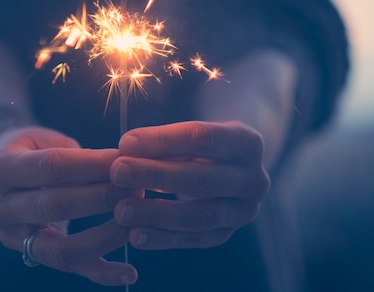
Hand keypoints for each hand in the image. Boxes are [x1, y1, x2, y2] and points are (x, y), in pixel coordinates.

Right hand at [0, 127, 140, 284]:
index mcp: (0, 169)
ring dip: (104, 238)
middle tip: (135, 189)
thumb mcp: (47, 140)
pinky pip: (70, 268)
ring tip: (136, 225)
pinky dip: (102, 274)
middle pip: (55, 206)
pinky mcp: (32, 256)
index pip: (51, 166)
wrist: (8, 175)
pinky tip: (129, 273)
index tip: (125, 160)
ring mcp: (13, 237)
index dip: (92, 164)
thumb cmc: (37, 150)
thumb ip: (77, 153)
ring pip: (60, 248)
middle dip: (101, 198)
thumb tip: (121, 164)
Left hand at [110, 121, 269, 249]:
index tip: (125, 143)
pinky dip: (163, 239)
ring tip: (121, 210)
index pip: (202, 138)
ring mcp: (245, 211)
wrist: (230, 165)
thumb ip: (163, 142)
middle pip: (203, 179)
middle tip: (118, 172)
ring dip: (157, 214)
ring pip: (201, 216)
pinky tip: (135, 235)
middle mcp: (255, 179)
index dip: (162, 141)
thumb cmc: (199, 143)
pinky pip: (194, 239)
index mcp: (248, 142)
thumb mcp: (190, 133)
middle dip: (156, 175)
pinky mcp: (227, 234)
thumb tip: (125, 151)